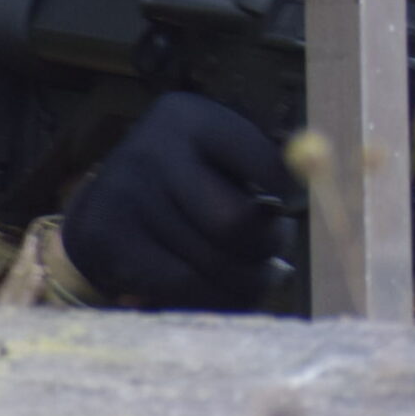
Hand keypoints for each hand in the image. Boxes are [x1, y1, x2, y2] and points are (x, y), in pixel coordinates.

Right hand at [61, 92, 297, 310]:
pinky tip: (228, 292)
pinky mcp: (109, 240)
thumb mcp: (217, 153)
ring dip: (250, 281)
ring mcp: (127, 197)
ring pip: (212, 264)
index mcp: (189, 118)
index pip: (261, 161)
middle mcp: (153, 152)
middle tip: (278, 252)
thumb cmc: (185, 177)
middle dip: (269, 247)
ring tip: (261, 276)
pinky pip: (182, 287)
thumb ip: (261, 170)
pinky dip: (216, 298)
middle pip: (235, 223)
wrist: (105, 201)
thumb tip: (309, 188)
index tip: (293, 204)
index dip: (288, 190)